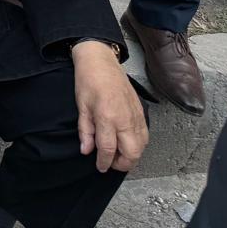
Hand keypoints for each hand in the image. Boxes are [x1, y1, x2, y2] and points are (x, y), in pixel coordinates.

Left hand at [72, 41, 148, 172]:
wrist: (101, 61)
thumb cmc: (88, 81)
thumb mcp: (81, 106)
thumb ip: (85, 131)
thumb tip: (86, 150)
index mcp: (107, 118)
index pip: (108, 149)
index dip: (104, 162)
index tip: (100, 167)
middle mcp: (125, 119)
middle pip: (131, 153)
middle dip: (122, 164)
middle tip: (111, 163)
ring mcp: (136, 115)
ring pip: (141, 146)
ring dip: (132, 155)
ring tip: (118, 154)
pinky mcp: (141, 111)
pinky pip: (145, 135)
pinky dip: (138, 144)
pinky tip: (127, 142)